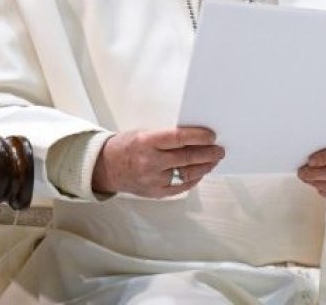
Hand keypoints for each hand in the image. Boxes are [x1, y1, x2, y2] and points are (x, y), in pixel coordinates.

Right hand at [92, 127, 223, 197]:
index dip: (198, 137)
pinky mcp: (156, 193)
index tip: (212, 136)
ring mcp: (153, 180)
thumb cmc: (127, 146)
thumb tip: (196, 138)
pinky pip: (181, 187)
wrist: (105, 168)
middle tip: (220, 150)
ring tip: (214, 160)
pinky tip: (200, 173)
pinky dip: (193, 179)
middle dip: (208, 153)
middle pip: (186, 158)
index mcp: (147, 142)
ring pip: (187, 174)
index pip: (179, 138)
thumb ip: (167, 137)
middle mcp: (150, 162)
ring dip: (204, 167)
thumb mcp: (144, 133)